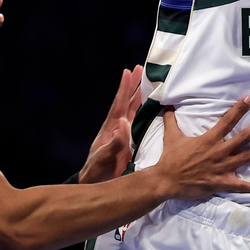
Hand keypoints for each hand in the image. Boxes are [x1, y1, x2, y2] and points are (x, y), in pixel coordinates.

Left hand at [78, 65, 142, 183]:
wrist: (97, 181)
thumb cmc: (98, 170)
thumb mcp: (104, 158)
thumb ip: (114, 144)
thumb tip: (122, 125)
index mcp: (111, 127)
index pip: (119, 103)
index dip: (124, 88)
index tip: (128, 71)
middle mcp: (118, 126)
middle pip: (127, 101)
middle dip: (134, 85)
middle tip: (141, 68)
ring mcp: (124, 131)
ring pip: (133, 108)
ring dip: (140, 94)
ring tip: (148, 81)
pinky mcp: (130, 139)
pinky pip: (138, 120)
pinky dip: (145, 109)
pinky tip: (152, 105)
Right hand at [153, 97, 249, 199]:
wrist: (166, 181)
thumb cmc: (170, 159)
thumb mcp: (171, 136)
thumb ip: (171, 120)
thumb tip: (166, 105)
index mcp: (209, 139)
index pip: (227, 121)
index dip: (239, 109)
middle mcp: (219, 152)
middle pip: (243, 137)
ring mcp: (222, 168)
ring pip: (247, 158)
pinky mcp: (222, 183)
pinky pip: (241, 186)